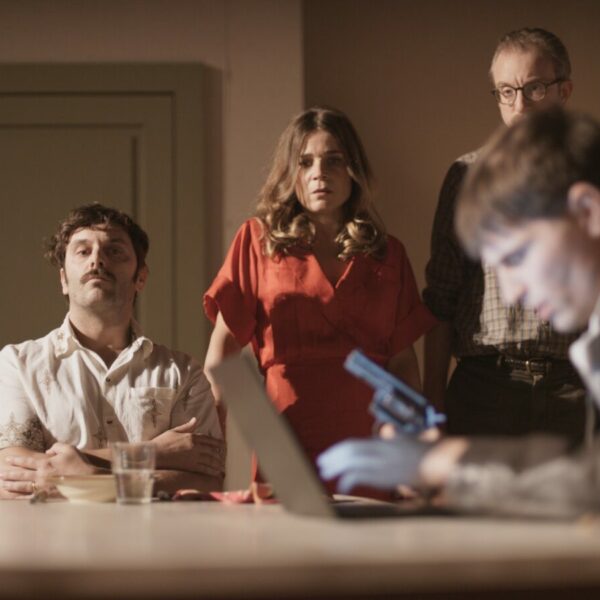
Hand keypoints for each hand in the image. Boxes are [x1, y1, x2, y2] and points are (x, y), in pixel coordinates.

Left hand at [0, 444, 95, 498]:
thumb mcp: (69, 449)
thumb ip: (57, 447)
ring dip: (12, 485)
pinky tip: (15, 497)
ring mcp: (43, 487)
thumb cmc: (78, 463)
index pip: (26, 461)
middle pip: (21, 475)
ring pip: (23, 486)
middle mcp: (41, 475)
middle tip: (0, 474)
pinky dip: (21, 497)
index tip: (8, 459)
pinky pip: (30, 497)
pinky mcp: (46, 496)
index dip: (16, 460)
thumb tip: (48, 451)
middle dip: (9, 474)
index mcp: (46, 463)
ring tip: (3, 485)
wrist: (87, 480)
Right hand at [152, 417, 225, 476]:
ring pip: (210, 460)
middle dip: (220, 454)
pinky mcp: (190, 467)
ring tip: (222, 467)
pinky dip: (212, 471)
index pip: (209, 439)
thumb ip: (187, 426)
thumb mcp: (174, 431)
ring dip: (218, 463)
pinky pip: (204, 469)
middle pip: (212, 450)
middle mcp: (195, 446)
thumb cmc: (161, 442)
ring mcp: (193, 457)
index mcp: (192, 436)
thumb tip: (196, 419)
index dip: (218, 442)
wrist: (153, 455)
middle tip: (225, 457)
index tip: (223, 445)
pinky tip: (216, 473)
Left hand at [317, 436, 431, 493]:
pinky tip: (342, 485)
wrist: (442, 461)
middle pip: (350, 452)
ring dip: (337, 468)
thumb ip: (396, 436)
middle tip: (322, 464)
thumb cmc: (427, 451)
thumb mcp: (409, 439)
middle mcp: (381, 450)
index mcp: (383, 443)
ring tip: (326, 473)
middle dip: (333, 458)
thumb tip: (388, 430)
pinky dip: (349, 480)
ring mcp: (384, 463)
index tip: (328, 455)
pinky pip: (363, 476)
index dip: (338, 450)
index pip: (353, 444)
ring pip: (353, 462)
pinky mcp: (388, 477)